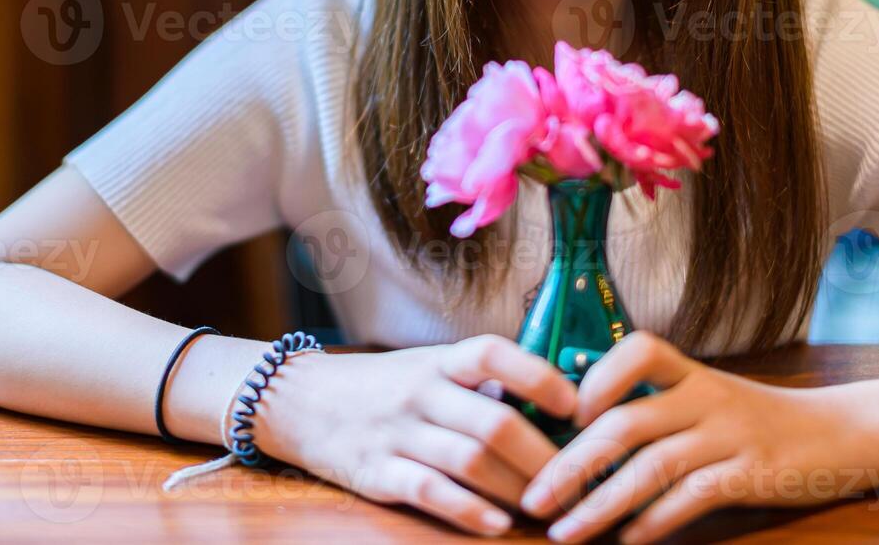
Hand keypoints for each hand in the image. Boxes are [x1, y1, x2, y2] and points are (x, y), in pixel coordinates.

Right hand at [257, 333, 579, 535]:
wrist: (300, 401)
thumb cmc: (383, 386)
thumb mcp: (427, 368)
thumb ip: (479, 384)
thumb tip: (556, 404)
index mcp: (438, 361)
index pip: (493, 354)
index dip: (539, 376)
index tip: (578, 405)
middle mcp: (419, 392)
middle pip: (495, 422)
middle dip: (545, 457)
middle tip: (579, 481)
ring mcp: (397, 433)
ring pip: (470, 461)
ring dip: (517, 489)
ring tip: (547, 508)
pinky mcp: (376, 473)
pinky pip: (429, 492)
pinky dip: (468, 510)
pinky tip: (497, 523)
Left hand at [518, 331, 878, 542]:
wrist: (841, 434)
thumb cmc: (756, 419)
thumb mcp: (707, 396)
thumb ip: (655, 406)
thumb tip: (580, 436)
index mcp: (691, 371)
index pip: (637, 350)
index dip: (595, 379)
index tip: (562, 416)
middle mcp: (706, 396)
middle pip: (626, 422)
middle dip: (571, 464)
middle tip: (534, 498)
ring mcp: (730, 434)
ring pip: (652, 467)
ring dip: (601, 504)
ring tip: (566, 531)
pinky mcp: (751, 473)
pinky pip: (691, 498)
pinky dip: (653, 522)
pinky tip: (627, 541)